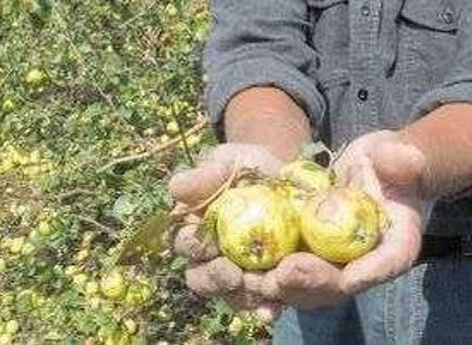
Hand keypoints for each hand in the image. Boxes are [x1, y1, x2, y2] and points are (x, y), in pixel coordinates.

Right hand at [168, 143, 284, 319]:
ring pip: (234, 296)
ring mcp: (242, 277)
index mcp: (195, 230)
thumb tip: (177, 188)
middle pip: (204, 279)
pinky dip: (267, 308)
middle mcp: (213, 260)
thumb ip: (205, 174)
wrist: (294, 179)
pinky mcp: (271, 287)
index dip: (192, 246)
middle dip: (216, 279)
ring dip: (245, 294)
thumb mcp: (229, 161)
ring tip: (262, 284)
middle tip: (233, 274)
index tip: (207, 244)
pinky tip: (272, 310)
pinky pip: (267, 303)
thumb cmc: (251, 167)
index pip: (184, 243)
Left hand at [257, 131, 426, 309]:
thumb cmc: (388, 161)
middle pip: (341, 285)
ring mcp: (336, 267)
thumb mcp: (395, 155)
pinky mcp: (312, 261)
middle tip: (283, 275)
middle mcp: (367, 264)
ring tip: (255, 280)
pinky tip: (244, 280)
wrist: (369, 171)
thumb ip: (402, 159)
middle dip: (311, 284)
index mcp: (396, 243)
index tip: (346, 277)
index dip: (367, 273)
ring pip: (311, 289)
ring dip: (283, 289)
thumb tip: (405, 160)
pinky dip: (269, 283)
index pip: (387, 263)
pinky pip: (290, 278)